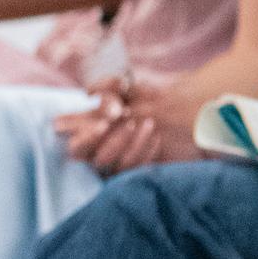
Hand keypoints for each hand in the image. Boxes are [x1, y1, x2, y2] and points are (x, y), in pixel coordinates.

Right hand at [56, 75, 199, 171]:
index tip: (104, 123)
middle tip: (128, 120)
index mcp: (88, 134)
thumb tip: (90, 95)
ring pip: (119, 166)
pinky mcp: (139, 172)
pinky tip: (156, 136)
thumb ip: (108, 87)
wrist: (181, 110)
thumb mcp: (126, 86)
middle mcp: (99, 153)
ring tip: (148, 122)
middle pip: (97, 159)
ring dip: (131, 144)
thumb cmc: (145, 96)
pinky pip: (139, 171)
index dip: (86, 137)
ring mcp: (119, 164)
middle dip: (112, 140)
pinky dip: (147, 152)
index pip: (76, 146)